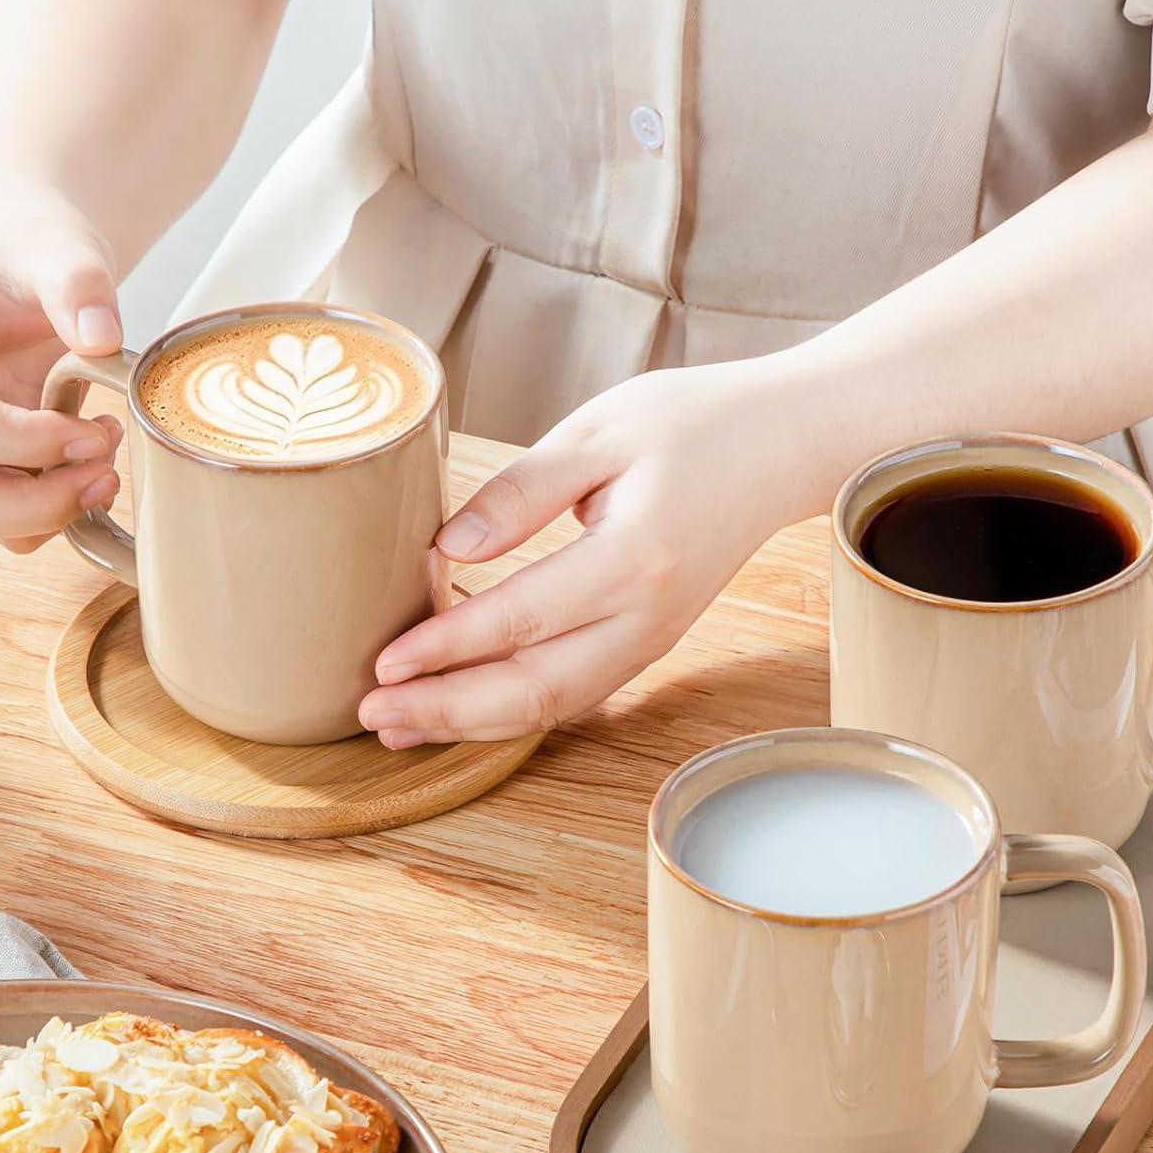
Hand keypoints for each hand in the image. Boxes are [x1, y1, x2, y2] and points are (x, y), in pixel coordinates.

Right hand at [0, 189, 125, 552]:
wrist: (31, 255)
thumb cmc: (36, 248)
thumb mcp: (62, 247)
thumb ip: (80, 284)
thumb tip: (102, 339)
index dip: (34, 444)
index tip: (97, 431)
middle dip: (41, 505)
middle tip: (107, 473)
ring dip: (56, 512)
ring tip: (108, 460)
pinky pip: (17, 519)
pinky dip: (63, 508)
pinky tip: (98, 460)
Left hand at [359, 359, 817, 744]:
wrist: (779, 447)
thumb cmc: (694, 425)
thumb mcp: (601, 431)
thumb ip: (524, 489)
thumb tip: (448, 547)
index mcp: (635, 558)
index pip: (521, 619)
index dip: (446, 648)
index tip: (383, 662)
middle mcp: (647, 616)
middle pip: (535, 690)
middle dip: (447, 710)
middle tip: (373, 713)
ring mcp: (652, 638)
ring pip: (554, 706)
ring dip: (473, 723)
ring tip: (400, 727)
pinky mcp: (648, 642)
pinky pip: (574, 693)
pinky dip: (511, 709)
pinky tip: (462, 706)